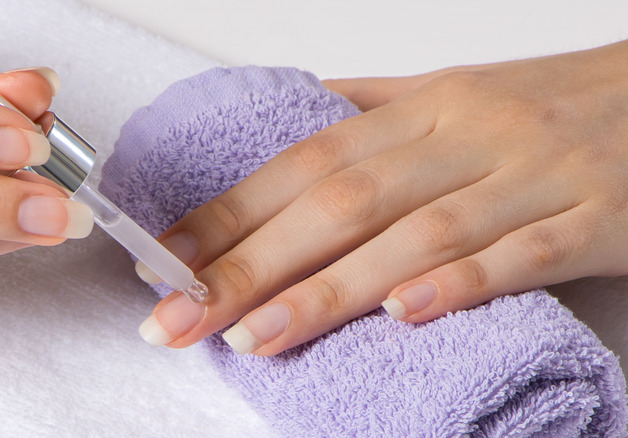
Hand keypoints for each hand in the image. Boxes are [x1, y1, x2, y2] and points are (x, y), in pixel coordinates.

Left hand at [139, 40, 627, 354]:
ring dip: (330, 290)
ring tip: (255, 336)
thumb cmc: (546, 104)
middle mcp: (463, 138)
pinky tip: (401, 316)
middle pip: (341, 203)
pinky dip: (458, 286)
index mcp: (422, 110)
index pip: (304, 163)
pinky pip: (518, 257)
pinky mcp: (589, 221)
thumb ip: (372, 114)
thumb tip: (297, 121)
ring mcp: (527, 179)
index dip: (231, 213)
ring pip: (416, 236)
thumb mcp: (452, 98)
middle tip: (181, 316)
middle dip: (252, 265)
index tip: (169, 260)